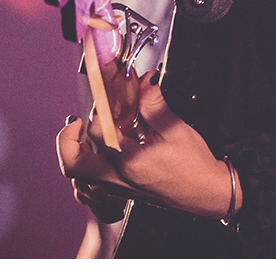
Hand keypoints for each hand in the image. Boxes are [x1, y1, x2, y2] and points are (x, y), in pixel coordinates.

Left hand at [56, 72, 236, 219]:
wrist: (209, 195)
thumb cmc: (196, 168)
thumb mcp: (176, 129)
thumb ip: (154, 103)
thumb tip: (144, 80)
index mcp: (129, 162)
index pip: (97, 131)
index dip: (99, 108)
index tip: (106, 95)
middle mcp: (118, 179)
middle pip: (73, 165)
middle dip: (67, 141)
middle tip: (75, 123)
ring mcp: (119, 189)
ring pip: (80, 179)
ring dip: (77, 156)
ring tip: (84, 136)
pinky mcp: (124, 193)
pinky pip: (93, 188)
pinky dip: (88, 172)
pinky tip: (100, 155)